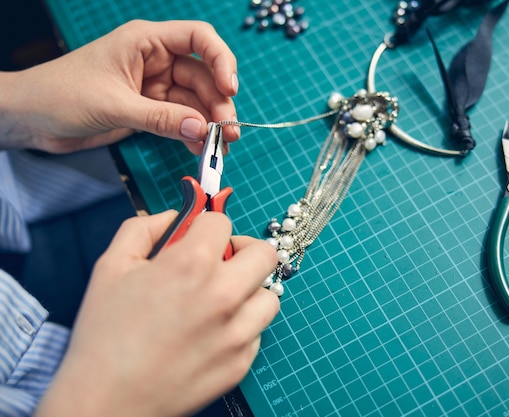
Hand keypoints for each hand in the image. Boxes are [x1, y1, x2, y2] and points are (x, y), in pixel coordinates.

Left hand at [0, 20, 238, 153]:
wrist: (31, 118)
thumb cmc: (62, 95)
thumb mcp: (114, 105)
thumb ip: (160, 118)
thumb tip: (202, 130)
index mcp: (147, 42)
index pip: (198, 38)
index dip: (220, 60)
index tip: (229, 89)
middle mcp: (156, 61)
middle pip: (203, 77)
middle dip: (218, 105)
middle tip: (227, 135)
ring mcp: (154, 87)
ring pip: (195, 102)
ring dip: (209, 125)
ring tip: (219, 150)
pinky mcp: (149, 110)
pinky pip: (180, 120)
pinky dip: (192, 135)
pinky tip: (201, 150)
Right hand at [36, 211, 278, 416]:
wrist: (106, 401)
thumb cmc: (104, 334)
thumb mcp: (111, 267)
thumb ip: (144, 229)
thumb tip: (173, 217)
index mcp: (192, 265)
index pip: (223, 222)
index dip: (207, 226)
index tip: (199, 238)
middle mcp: (224, 295)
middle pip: (264, 253)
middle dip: (243, 250)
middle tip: (223, 262)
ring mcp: (237, 333)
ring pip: (269, 295)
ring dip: (249, 290)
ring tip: (220, 300)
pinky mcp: (241, 363)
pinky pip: (257, 332)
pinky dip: (241, 327)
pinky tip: (212, 334)